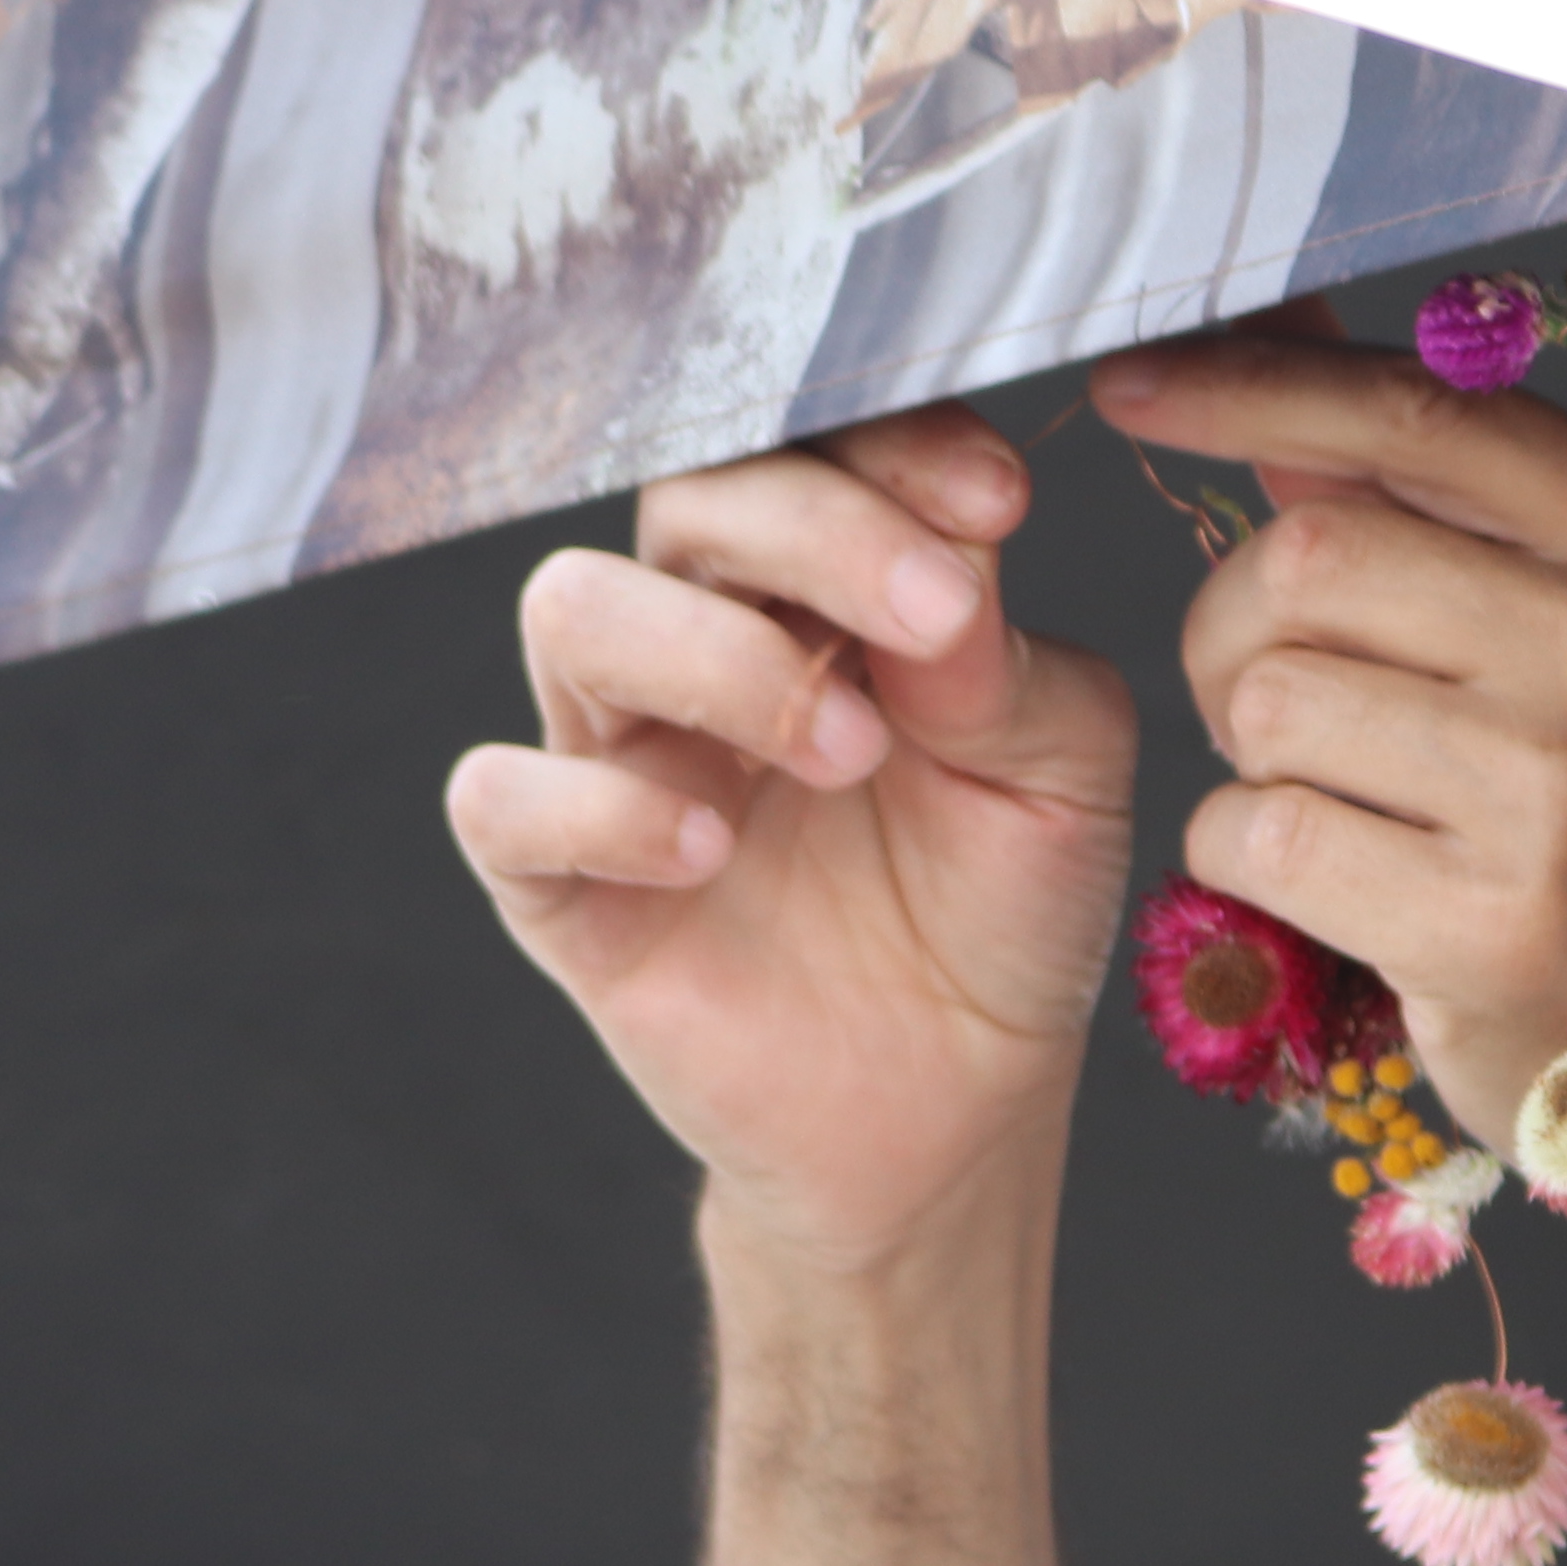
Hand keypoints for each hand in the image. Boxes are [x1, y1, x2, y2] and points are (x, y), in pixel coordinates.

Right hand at [443, 404, 1138, 1263]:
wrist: (954, 1114)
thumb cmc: (1002, 918)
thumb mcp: (1062, 784)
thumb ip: (1012, 668)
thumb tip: (946, 575)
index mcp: (827, 590)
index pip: (817, 454)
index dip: (891, 451)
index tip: (994, 500)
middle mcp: (706, 642)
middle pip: (690, 502)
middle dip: (815, 531)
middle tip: (934, 617)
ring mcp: (623, 755)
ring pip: (574, 610)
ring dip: (713, 654)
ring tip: (846, 750)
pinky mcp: (562, 885)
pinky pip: (505, 800)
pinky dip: (599, 808)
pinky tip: (708, 849)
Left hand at [1098, 332, 1566, 1147]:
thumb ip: (1441, 489)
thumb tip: (1286, 330)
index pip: (1419, 416)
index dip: (1253, 388)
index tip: (1136, 387)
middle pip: (1314, 551)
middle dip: (1238, 617)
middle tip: (1268, 692)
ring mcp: (1557, 793)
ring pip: (1271, 694)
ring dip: (1251, 745)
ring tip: (1334, 791)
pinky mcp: (1481, 924)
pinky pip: (1256, 829)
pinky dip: (1244, 848)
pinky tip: (1328, 876)